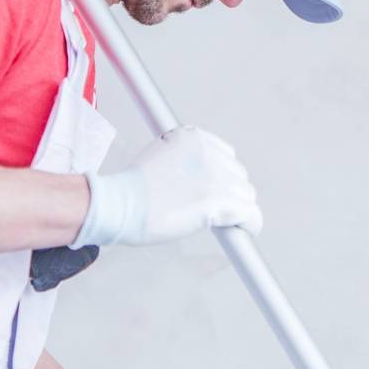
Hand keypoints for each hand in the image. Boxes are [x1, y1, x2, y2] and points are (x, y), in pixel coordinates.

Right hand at [70, 125, 261, 247]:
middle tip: (208, 209)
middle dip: (228, 192)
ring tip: (217, 221)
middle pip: (238, 175)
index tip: (213, 190)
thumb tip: (201, 181)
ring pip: (246, 195)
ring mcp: (215, 176)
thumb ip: (186, 160)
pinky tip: (245, 231)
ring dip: (236, 209)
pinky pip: (251, 214)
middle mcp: (208, 152)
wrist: (117, 205)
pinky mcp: (219, 201)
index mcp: (194, 137)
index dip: (220, 176)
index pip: (225, 155)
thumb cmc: (131, 189)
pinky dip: (251, 224)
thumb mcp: (160, 155)